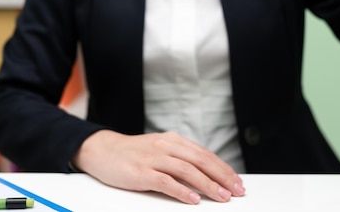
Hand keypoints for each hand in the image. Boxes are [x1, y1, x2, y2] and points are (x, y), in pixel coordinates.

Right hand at [73, 130, 245, 203]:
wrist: (102, 150)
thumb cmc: (133, 153)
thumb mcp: (160, 148)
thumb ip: (180, 157)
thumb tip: (207, 172)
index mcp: (173, 140)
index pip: (205, 154)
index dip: (223, 168)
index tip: (237, 181)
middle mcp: (166, 146)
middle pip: (201, 161)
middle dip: (222, 176)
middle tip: (237, 191)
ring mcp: (153, 158)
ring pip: (187, 171)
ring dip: (208, 185)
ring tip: (222, 197)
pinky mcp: (141, 172)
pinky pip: (165, 182)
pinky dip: (181, 191)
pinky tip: (193, 199)